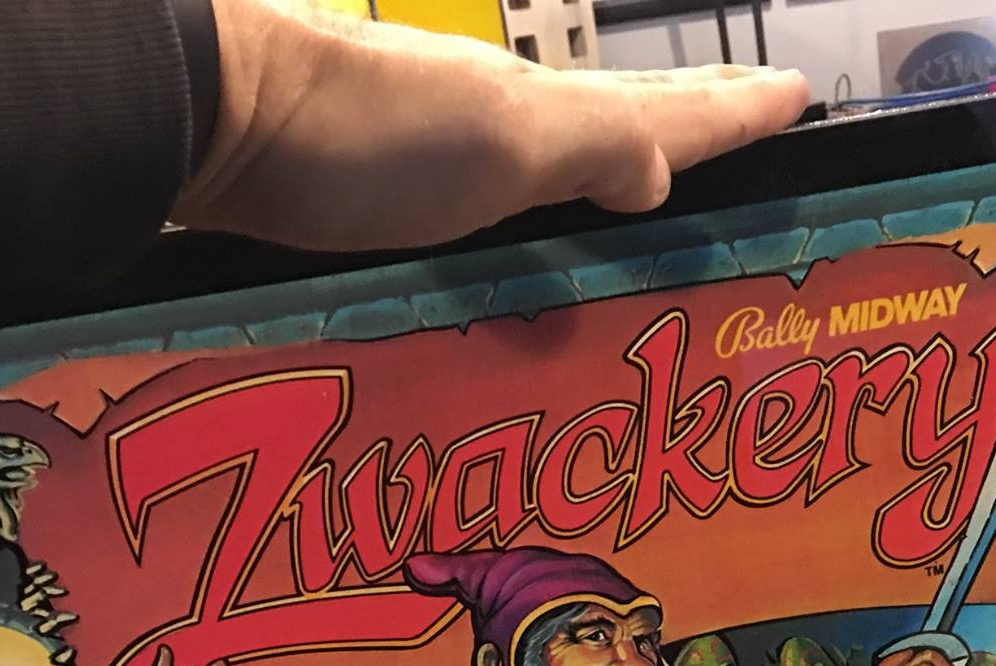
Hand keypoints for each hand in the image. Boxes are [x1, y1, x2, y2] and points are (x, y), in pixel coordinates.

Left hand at [174, 1, 811, 251]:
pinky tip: (510, 240)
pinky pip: (483, 206)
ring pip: (549, 161)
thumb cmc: (359, 131)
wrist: (198, 114)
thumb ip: (595, 146)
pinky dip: (525, 215)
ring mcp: (432, 152)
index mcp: (543, 112)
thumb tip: (662, 171)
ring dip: (608, 169)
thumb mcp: (503, 138)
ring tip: (648, 191)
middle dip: (688, 122)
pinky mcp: (370, 191)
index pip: (666, 111)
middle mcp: (495, 123)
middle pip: (613, 120)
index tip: (798, 96)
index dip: (734, 111)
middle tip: (745, 116)